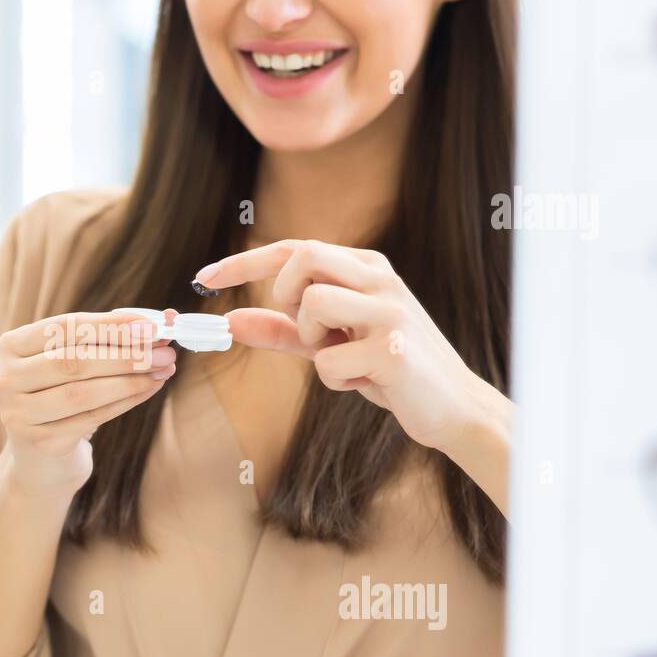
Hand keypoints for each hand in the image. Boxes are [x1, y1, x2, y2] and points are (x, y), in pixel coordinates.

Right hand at [0, 311, 176, 495]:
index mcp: (11, 346)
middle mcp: (6, 379)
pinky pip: (91, 418)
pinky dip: (125, 401)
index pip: (64, 328)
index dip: (110, 325)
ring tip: (163, 370)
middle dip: (125, 354)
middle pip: (73, 360)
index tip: (150, 326)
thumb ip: (108, 338)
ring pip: (82, 392)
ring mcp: (19, 414)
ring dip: (129, 379)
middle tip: (165, 351)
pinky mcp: (40, 443)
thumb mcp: (74, 362)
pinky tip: (148, 389)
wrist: (40, 461)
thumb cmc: (61, 398)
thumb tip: (161, 320)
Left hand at [196, 239, 508, 455]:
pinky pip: (327, 361)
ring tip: (344, 360)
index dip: (244, 262)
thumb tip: (231, 320)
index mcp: (367, 268)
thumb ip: (283, 330)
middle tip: (309, 331)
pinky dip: (334, 381)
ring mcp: (389, 311)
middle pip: (302, 257)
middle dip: (285, 295)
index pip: (295, 248)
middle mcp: (380, 279)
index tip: (203, 279)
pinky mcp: (393, 350)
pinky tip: (367, 384)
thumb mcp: (331, 345)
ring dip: (313, 342)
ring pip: (312, 304)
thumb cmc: (389, 371)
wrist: (453, 408)